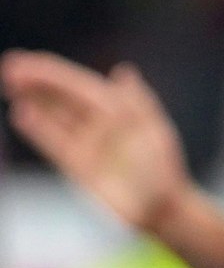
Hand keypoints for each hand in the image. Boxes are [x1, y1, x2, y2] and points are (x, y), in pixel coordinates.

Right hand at [1, 51, 193, 232]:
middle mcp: (99, 122)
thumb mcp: (154, 130)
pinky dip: (39, 127)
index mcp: (119, 108)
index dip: (53, 71)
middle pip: (62, 96)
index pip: (79, 84)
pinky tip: (22, 113)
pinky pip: (54, 141)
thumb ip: (138, 100)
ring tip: (10, 83)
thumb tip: (122, 70)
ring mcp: (86, 142)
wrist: (161, 207)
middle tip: (9, 66)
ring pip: (54, 115)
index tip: (26, 59)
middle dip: (37, 80)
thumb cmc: (163, 167)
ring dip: (34, 98)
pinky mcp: (76, 164)